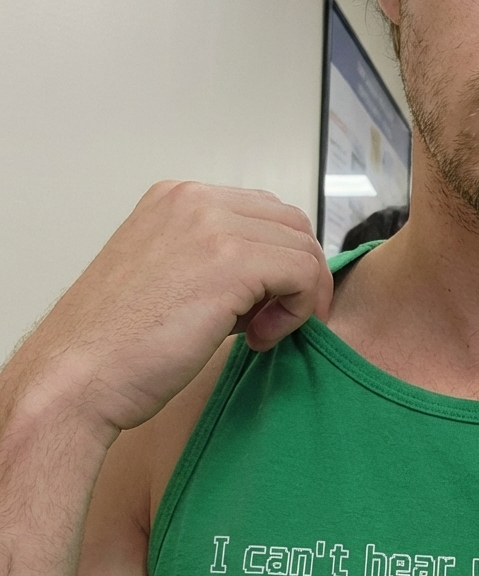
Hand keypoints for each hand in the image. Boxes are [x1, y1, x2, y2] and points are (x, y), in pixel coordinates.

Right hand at [12, 181, 331, 438]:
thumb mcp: (170, 278)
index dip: (280, 261)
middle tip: (276, 321)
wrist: (77, 377)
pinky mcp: (232, 260)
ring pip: (304, 248)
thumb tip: (273, 278)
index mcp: (177, 198)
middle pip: (292, 224)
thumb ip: (218, 263)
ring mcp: (213, 224)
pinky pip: (304, 274)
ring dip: (299, 296)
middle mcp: (195, 199)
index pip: (265, 212)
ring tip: (260, 333)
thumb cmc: (117, 346)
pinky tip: (258, 338)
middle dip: (299, 275)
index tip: (267, 305)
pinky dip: (299, 310)